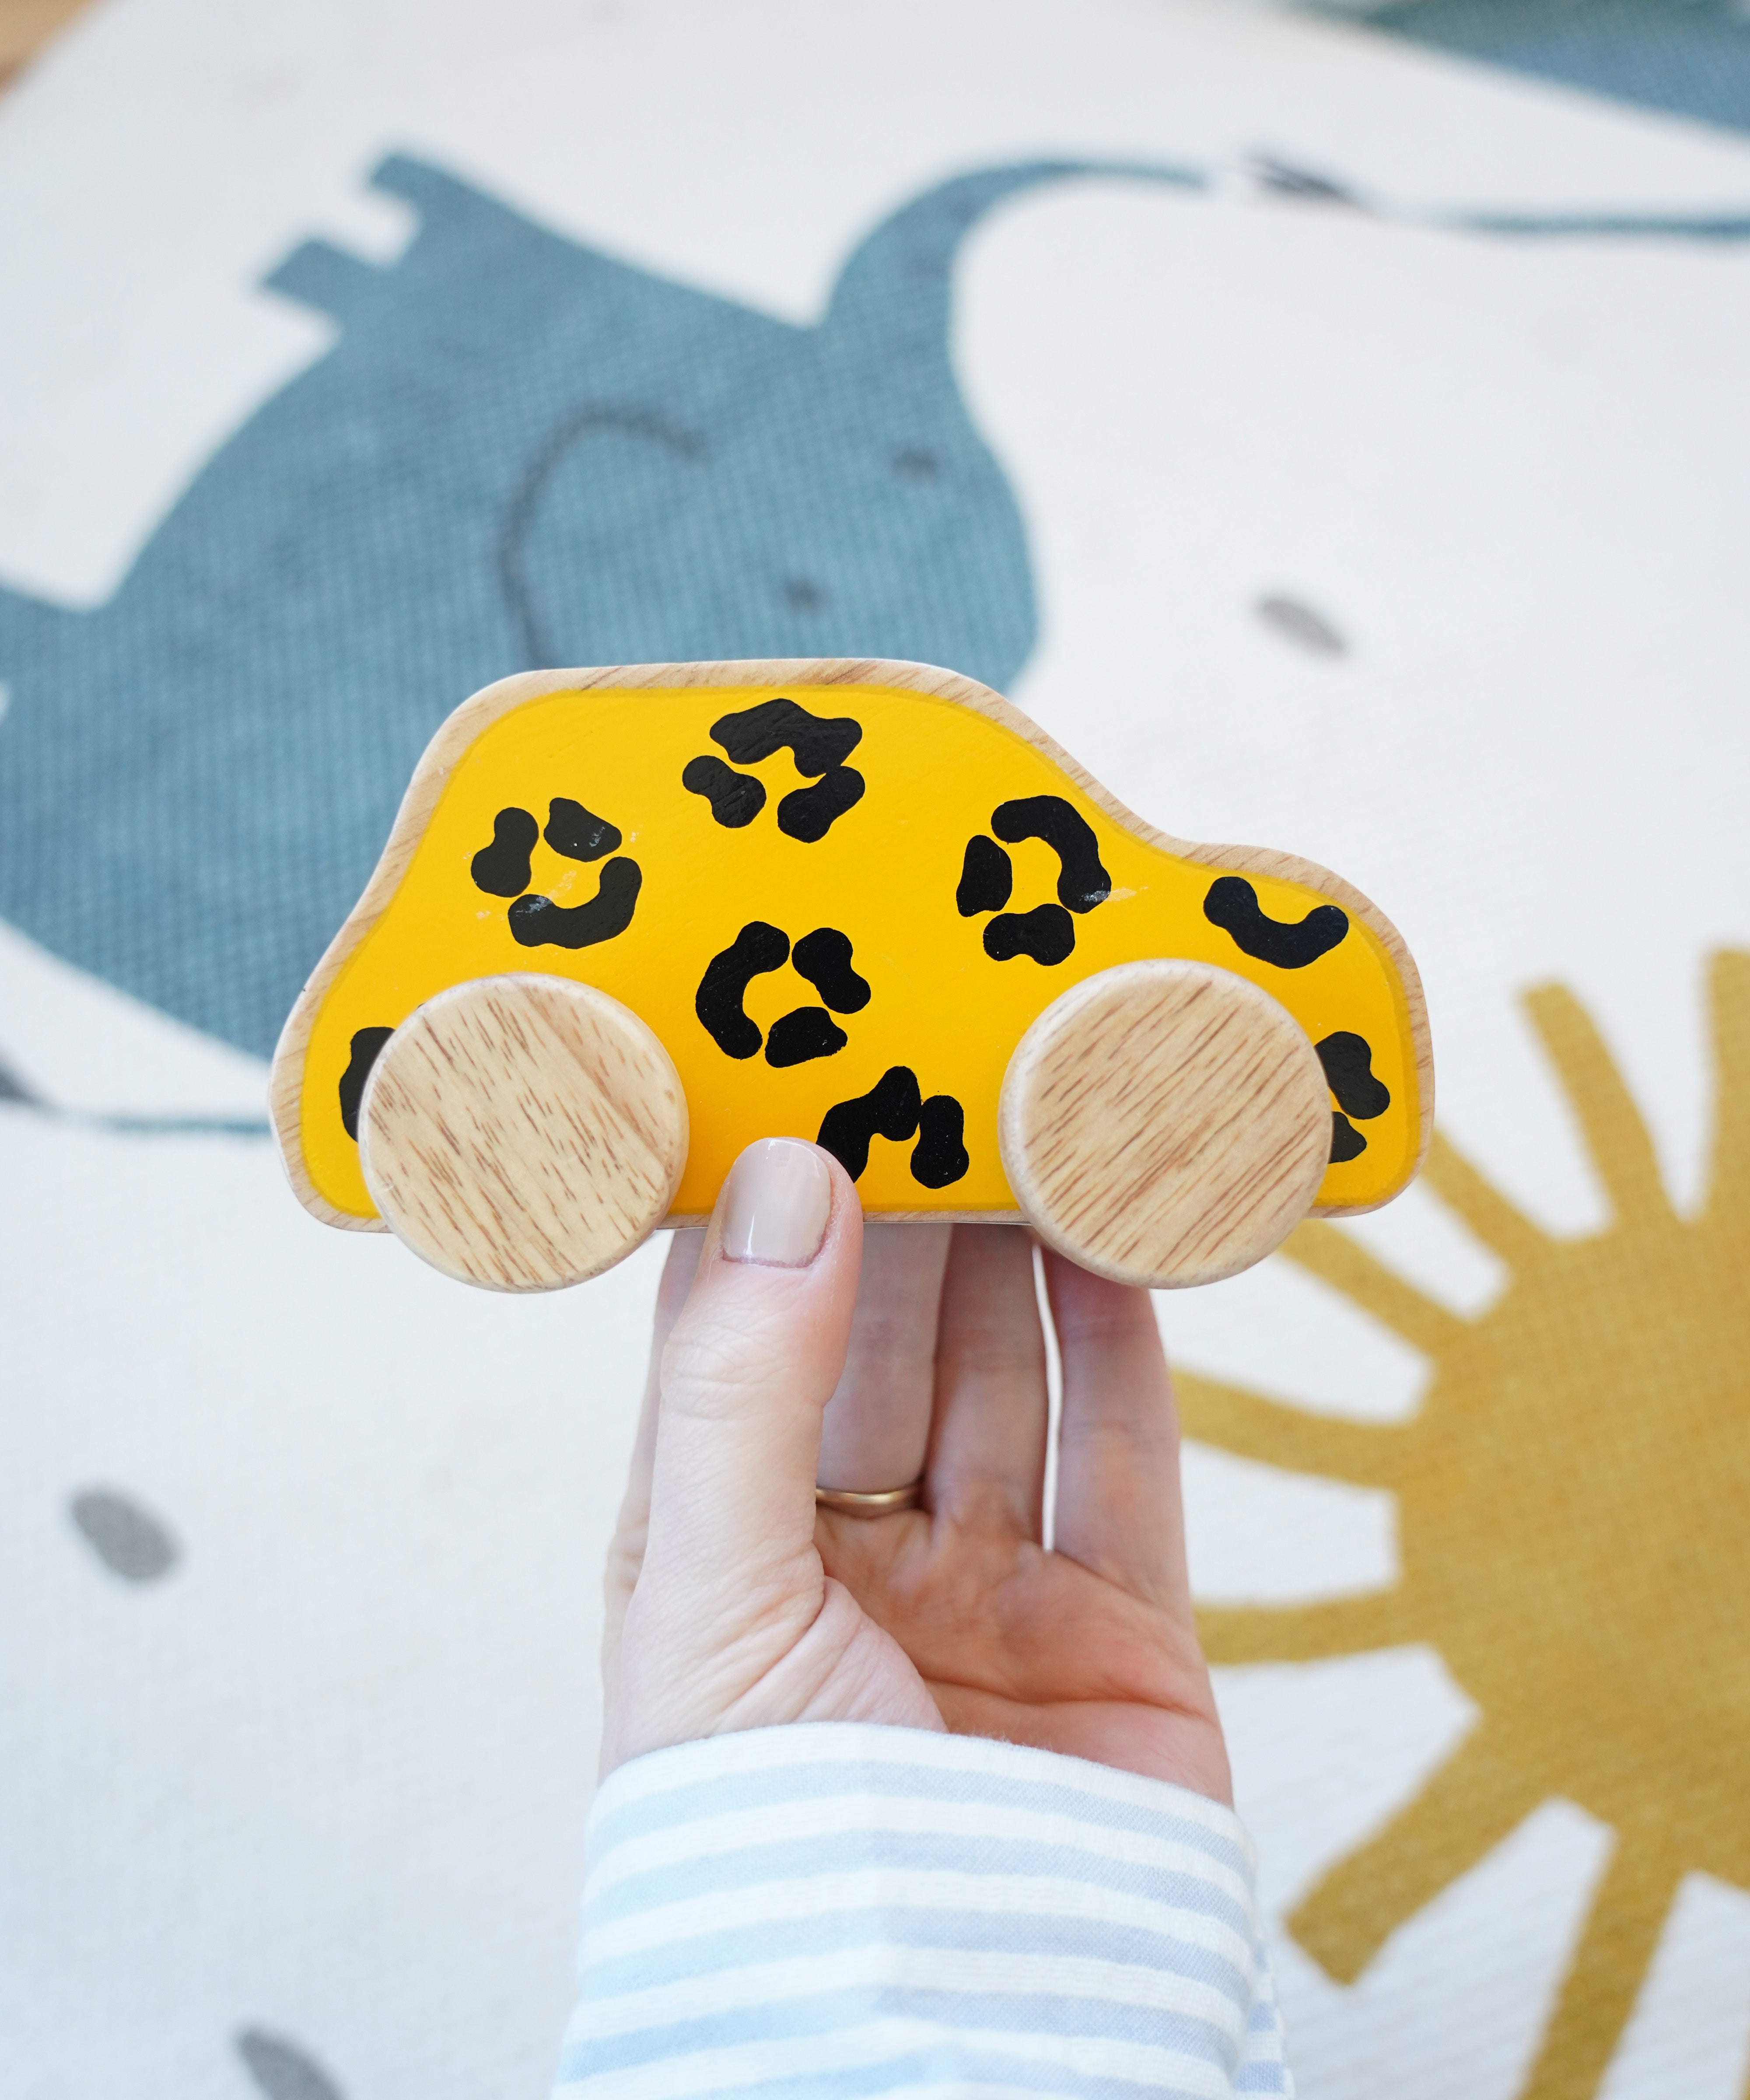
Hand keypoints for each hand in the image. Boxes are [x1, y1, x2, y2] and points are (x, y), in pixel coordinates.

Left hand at [599, 1137, 1229, 1802]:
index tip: (799, 1096)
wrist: (948, 2050)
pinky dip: (1122, 1348)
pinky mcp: (1114, 1633)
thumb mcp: (711, 1602)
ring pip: (1003, 1384)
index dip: (764, 1221)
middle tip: (933, 1090)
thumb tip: (783, 1186)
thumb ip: (744, 1391)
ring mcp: (985, 1597)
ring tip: (1030, 1130)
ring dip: (1016, 1263)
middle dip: (903, 1224)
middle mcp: (848, 1566)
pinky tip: (1111, 1242)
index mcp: (716, 1558)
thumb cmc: (772, 1848)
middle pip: (878, 1353)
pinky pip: (1124, 1459)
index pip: (731, 1346)